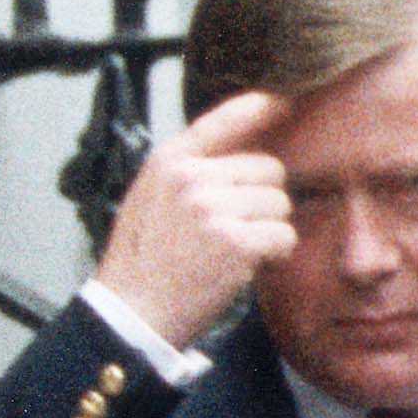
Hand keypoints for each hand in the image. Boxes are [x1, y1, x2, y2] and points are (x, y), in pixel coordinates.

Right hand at [91, 90, 295, 349]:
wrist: (130, 316)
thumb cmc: (142, 261)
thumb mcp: (149, 198)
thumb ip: (190, 168)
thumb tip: (244, 141)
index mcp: (168, 162)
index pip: (231, 116)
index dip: (266, 106)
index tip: (286, 101)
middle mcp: (190, 177)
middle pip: (269, 169)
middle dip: (261, 200)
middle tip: (233, 230)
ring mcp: (213, 209)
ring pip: (280, 203)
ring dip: (267, 230)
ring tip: (231, 252)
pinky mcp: (235, 242)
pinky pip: (284, 234)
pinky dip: (273, 254)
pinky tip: (243, 267)